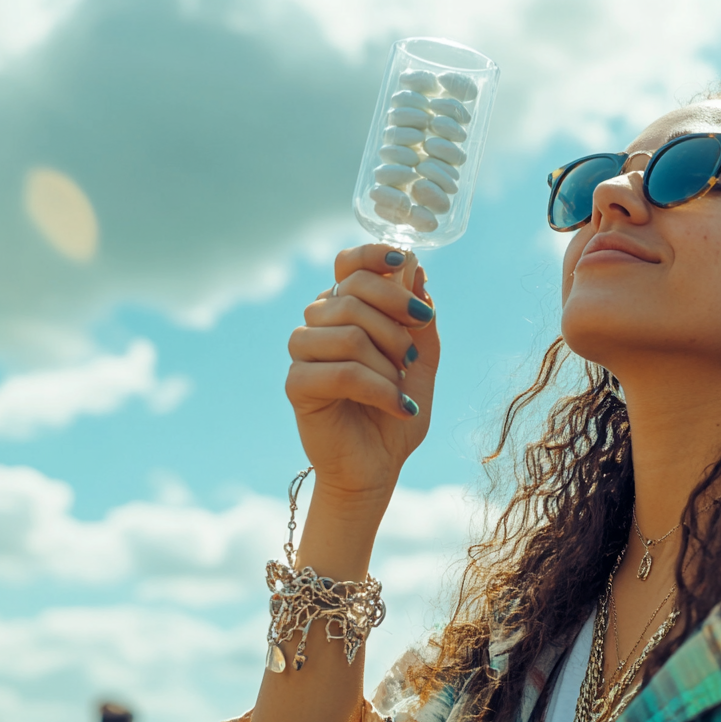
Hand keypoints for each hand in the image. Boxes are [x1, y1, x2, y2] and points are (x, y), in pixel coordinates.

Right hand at [286, 244, 438, 507]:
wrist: (378, 467)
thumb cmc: (396, 410)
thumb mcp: (422, 359)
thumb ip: (419, 317)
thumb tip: (415, 268)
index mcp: (344, 310)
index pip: (347, 264)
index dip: (372, 255)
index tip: (402, 260)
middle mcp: (318, 324)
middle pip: (352, 293)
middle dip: (397, 319)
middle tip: (413, 355)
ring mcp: (303, 352)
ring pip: (349, 333)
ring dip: (389, 362)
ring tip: (401, 388)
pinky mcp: (298, 384)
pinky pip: (343, 371)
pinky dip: (380, 389)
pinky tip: (398, 406)